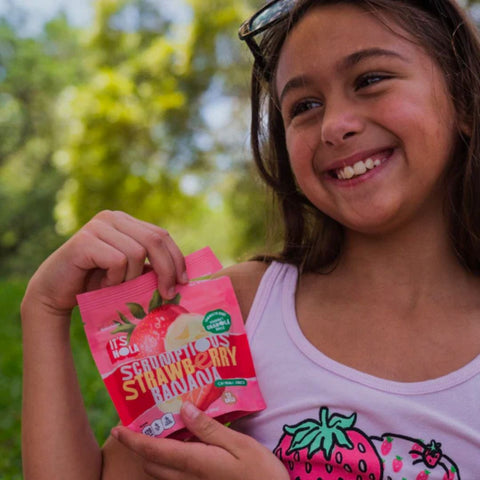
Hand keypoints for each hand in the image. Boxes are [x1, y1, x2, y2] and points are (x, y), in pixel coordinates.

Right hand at [23, 210, 186, 317]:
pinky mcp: (84, 241)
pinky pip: (118, 261)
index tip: (184, 280)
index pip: (161, 235)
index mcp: (126, 222)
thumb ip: (150, 265)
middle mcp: (113, 218)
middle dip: (166, 269)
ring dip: (131, 278)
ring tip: (116, 287)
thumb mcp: (130, 272)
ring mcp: (97, 226)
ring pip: (137, 253)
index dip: (176, 257)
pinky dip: (115, 279)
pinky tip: (103, 285)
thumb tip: (183, 276)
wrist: (55, 292)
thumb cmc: (96, 283)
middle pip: (154, 240)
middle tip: (167, 293)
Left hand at [111, 402, 289, 479]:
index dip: (133, 441)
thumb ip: (209, 428)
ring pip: (163, 470)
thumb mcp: (240, 444)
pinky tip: (188, 439)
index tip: (116, 429)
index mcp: (195, 462)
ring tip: (164, 425)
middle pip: (153, 462)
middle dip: (141, 444)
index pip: (154, 451)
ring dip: (156, 451)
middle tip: (143, 420)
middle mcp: (189, 477)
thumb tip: (183, 408)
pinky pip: (178, 474)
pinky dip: (172, 458)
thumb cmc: (260, 473)